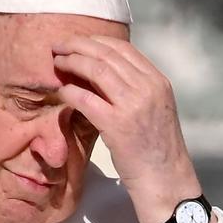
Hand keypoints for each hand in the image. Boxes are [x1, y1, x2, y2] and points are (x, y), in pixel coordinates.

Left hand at [53, 35, 205, 222]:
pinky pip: (86, 98)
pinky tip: (60, 90)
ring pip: (96, 69)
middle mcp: (148, 88)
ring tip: (56, 62)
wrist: (166, 181)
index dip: (95, 41)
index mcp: (158, 81)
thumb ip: (135, 89)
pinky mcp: (118, 125)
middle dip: (78, 45)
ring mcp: (134, 105)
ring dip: (71, 62)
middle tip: (58, 46)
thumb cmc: (156, 149)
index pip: (123, 48)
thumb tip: (103, 72)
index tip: (77, 42)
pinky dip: (70, 90)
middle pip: (107, 54)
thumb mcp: (153, 110)